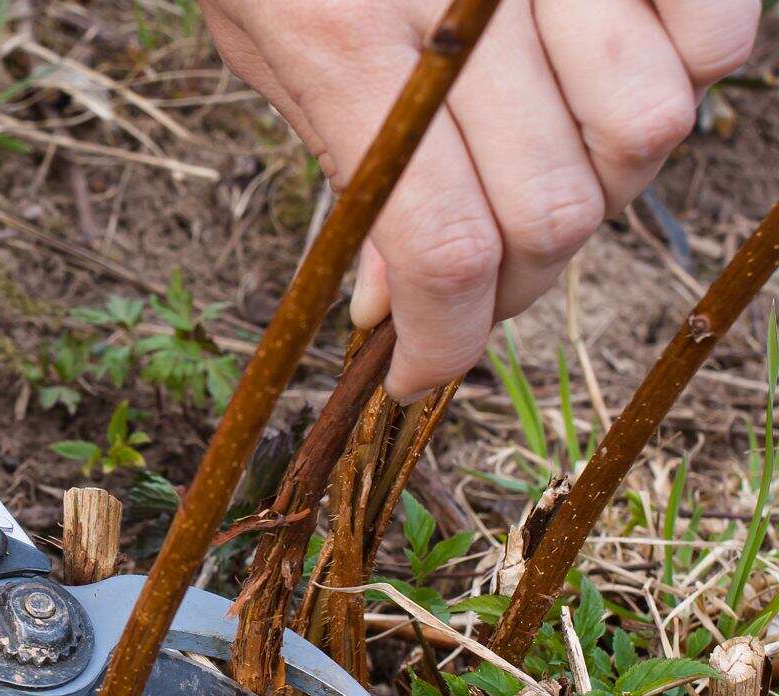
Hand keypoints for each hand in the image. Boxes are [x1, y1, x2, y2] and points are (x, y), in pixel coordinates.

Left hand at [200, 0, 759, 397]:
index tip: (425, 372)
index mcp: (349, 38)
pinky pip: (716, 33)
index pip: (443, 243)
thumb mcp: (269, 45)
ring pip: (650, 129)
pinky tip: (600, 74)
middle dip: (511, 282)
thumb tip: (401, 309)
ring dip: (597, 182)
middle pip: (556, 206)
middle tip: (469, 280)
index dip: (448, 340)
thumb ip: (349, 173)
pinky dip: (680, 73)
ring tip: (534, 165)